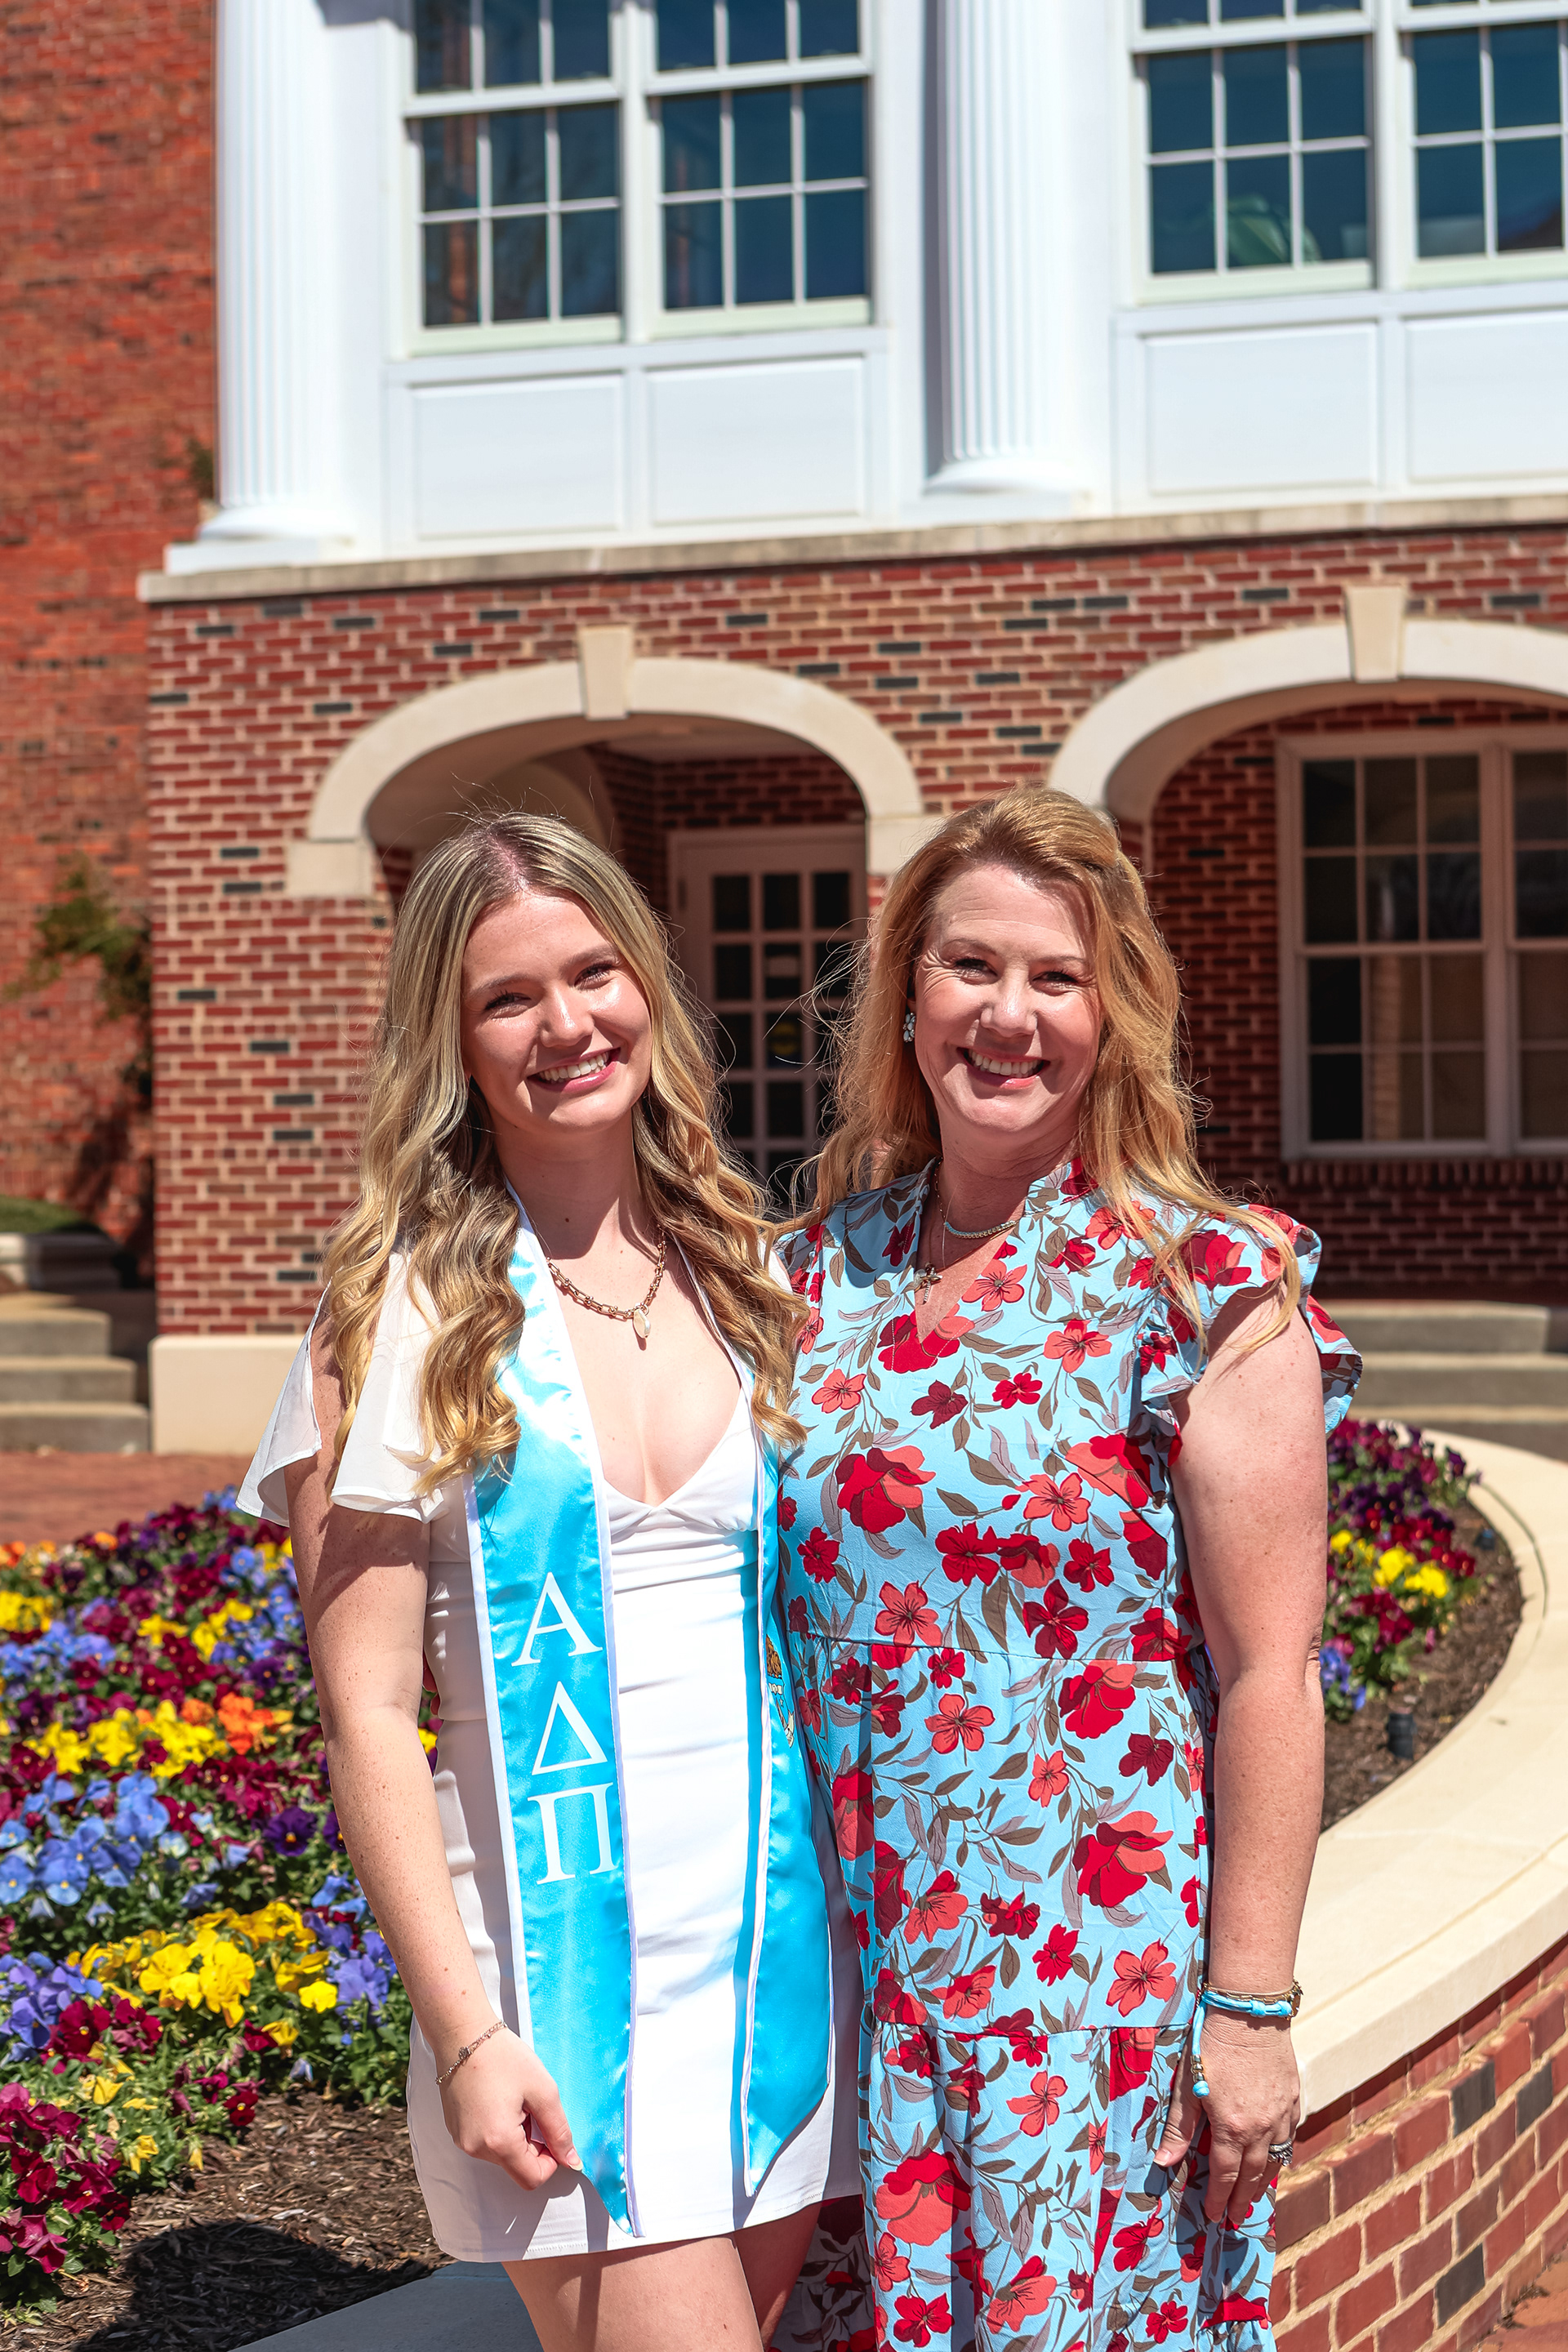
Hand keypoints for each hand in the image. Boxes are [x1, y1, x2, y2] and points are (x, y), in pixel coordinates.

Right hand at [439, 2027, 580, 2191]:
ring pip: (501, 2154)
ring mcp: (462, 2140)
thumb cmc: (502, 2056)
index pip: (532, 2179)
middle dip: (531, 2142)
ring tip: (512, 2098)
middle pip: (516, 2165)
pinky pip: (485, 2142)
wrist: (462, 2034)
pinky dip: (498, 2128)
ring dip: (515, 2134)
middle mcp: (476, 2148)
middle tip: (530, 2106)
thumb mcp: (543, 2090)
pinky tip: (497, 2099)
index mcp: (499, 2142)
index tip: (551, 2133)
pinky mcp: (455, 2130)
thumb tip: (571, 2160)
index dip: (551, 2161)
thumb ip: (559, 2130)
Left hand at [1153, 2011, 1299, 2227]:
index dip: (1218, 2198)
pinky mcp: (1294, 2100)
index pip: (1224, 2174)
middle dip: (1243, 2199)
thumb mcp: (1188, 2084)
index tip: (1215, 2216)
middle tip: (1236, 2217)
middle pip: (1253, 2174)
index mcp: (1231, 2127)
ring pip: (1275, 2160)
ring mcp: (1281, 2115)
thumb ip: (1179, 2128)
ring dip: (1264, 2182)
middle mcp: (1261, 2128)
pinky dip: (1282, 2153)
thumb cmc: (1212, 2044)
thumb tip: (1163, 2164)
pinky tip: (1276, 2158)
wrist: (1249, 2012)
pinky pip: (1289, 2137)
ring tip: (1254, 2198)